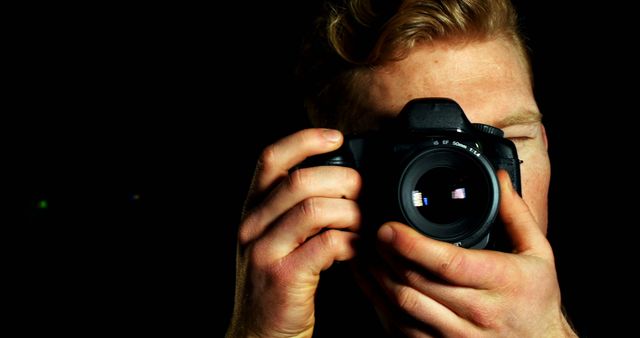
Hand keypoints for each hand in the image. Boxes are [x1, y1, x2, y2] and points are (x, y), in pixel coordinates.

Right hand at [226, 128, 362, 337]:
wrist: (259, 332)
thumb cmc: (278, 283)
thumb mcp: (276, 239)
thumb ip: (296, 210)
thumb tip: (341, 180)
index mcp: (252, 210)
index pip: (270, 159)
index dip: (303, 140)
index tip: (335, 137)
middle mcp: (252, 226)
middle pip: (298, 181)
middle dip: (341, 179)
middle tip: (363, 188)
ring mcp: (265, 251)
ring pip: (314, 209)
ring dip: (350, 211)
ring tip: (364, 219)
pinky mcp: (284, 277)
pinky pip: (326, 245)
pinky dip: (351, 241)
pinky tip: (358, 247)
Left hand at [358, 170, 576, 336]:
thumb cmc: (536, 301)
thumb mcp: (538, 253)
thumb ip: (516, 214)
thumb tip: (501, 179)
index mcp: (499, 281)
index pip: (447, 263)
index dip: (411, 244)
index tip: (388, 227)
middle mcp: (476, 311)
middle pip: (417, 282)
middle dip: (387, 255)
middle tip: (371, 232)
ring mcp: (455, 334)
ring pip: (403, 305)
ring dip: (377, 278)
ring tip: (366, 253)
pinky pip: (400, 327)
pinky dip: (380, 303)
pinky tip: (371, 282)